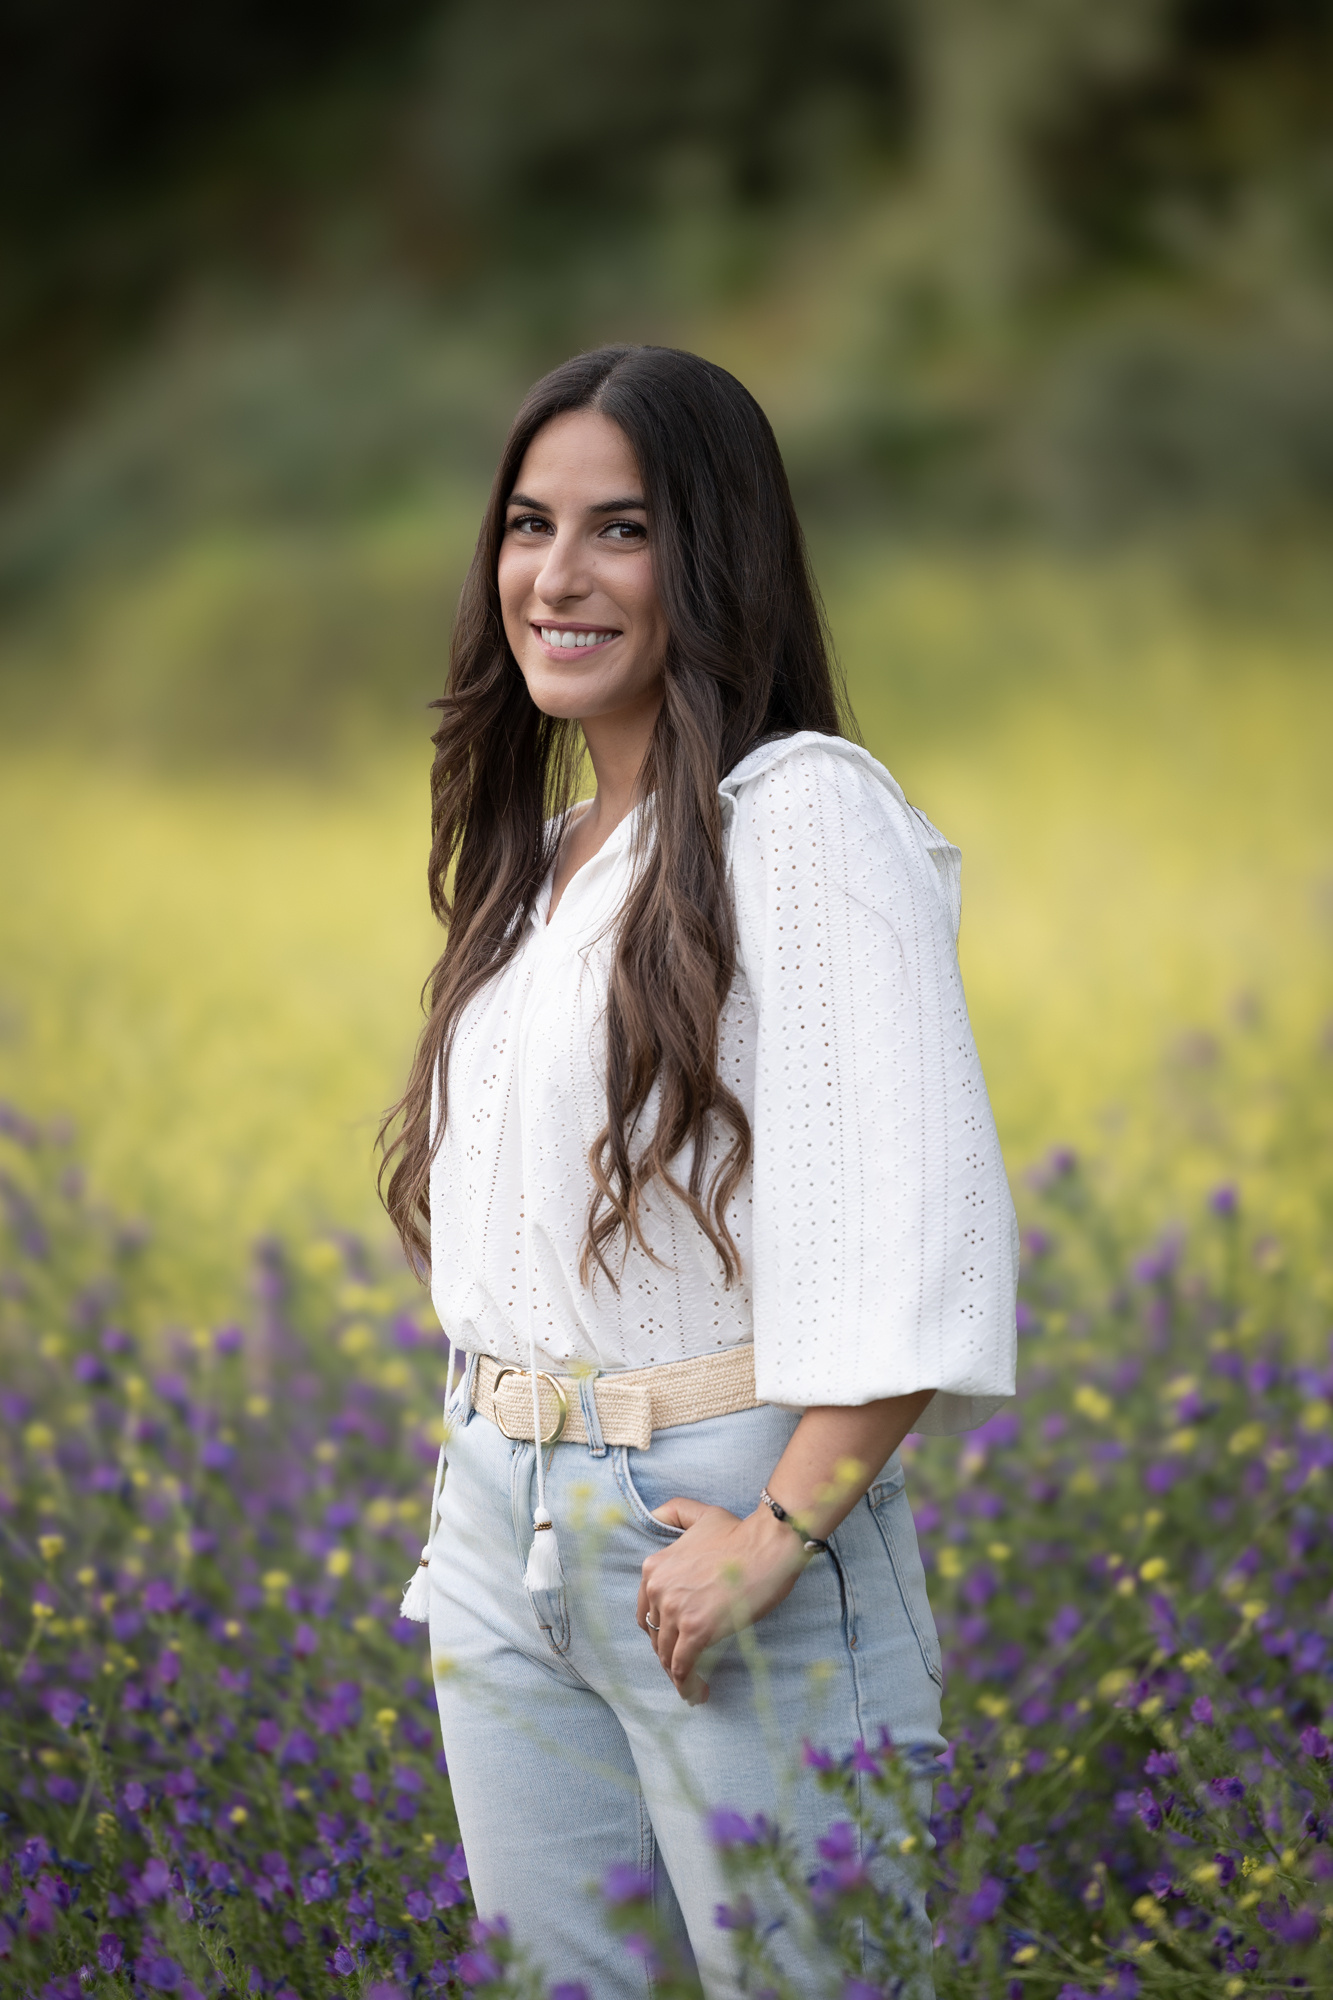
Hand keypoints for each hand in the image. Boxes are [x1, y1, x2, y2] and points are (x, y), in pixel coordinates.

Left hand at [636, 1497, 808, 1704]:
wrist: (767, 1545)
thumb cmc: (739, 1532)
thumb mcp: (699, 1514)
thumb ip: (672, 1512)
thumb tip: (652, 1515)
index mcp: (654, 1567)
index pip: (646, 1614)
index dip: (660, 1633)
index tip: (675, 1645)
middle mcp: (658, 1589)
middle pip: (656, 1637)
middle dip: (670, 1655)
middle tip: (689, 1668)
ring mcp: (675, 1611)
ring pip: (668, 1656)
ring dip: (679, 1676)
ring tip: (694, 1687)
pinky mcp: (697, 1630)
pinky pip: (683, 1667)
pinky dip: (688, 1686)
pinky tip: (699, 1694)